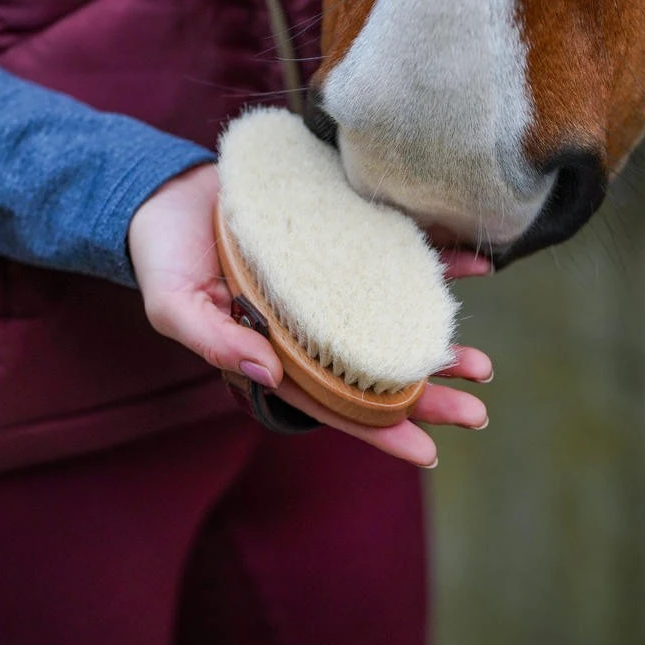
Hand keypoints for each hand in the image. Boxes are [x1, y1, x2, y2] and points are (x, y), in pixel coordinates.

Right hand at [128, 162, 492, 468]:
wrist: (165, 191)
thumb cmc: (163, 256)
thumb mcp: (172, 304)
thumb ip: (215, 340)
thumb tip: (269, 375)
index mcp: (274, 353)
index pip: (334, 403)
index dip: (379, 430)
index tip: (427, 453)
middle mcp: (313, 327)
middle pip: (377, 371)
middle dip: (428, 395)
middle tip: (476, 411)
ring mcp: (331, 285)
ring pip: (396, 320)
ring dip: (440, 341)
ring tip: (481, 365)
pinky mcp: (342, 237)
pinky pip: (398, 253)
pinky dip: (439, 262)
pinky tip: (477, 268)